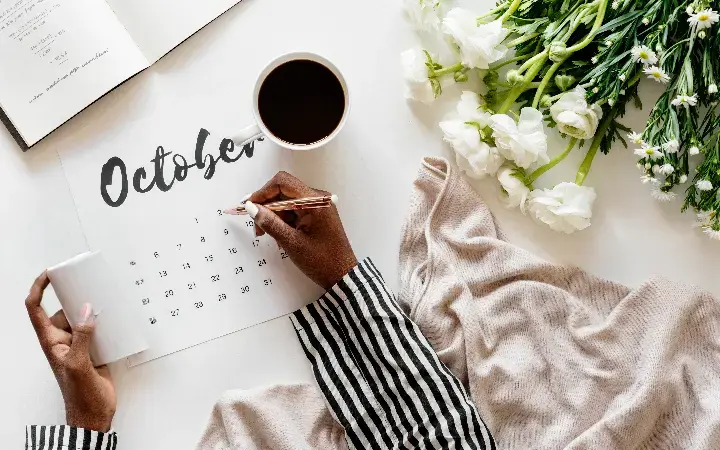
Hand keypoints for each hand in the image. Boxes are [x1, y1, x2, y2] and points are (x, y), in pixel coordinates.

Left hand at [25, 272, 115, 431]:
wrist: (94, 415)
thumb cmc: (79, 395)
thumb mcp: (78, 363)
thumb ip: (81, 336)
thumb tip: (85, 310)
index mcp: (50, 341)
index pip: (35, 309)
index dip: (39, 288)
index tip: (50, 274)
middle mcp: (62, 340)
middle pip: (63, 310)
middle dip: (74, 297)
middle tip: (88, 284)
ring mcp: (78, 345)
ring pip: (83, 319)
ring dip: (93, 311)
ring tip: (105, 300)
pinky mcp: (93, 351)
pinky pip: (97, 331)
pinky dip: (105, 324)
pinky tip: (115, 321)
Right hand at [246, 171, 357, 288]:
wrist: (342, 275)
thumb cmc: (322, 261)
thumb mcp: (292, 243)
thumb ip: (270, 223)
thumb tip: (252, 208)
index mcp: (316, 202)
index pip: (283, 183)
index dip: (263, 192)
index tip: (250, 205)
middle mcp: (318, 199)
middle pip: (283, 192)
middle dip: (266, 207)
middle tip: (256, 226)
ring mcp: (318, 207)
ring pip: (286, 203)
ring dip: (273, 216)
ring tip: (266, 234)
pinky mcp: (316, 215)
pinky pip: (294, 211)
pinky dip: (283, 221)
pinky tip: (278, 236)